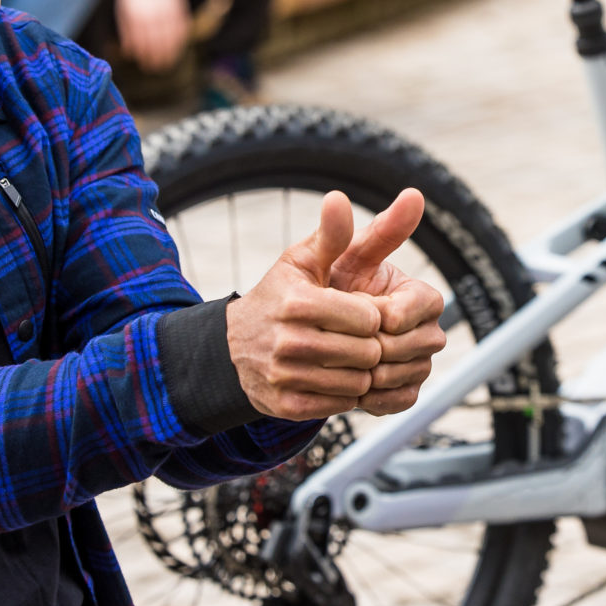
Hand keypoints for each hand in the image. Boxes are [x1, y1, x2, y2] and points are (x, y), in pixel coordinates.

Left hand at [114, 0, 190, 71]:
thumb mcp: (123, 11)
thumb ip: (127, 32)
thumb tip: (129, 52)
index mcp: (137, 17)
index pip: (144, 45)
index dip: (147, 57)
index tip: (148, 66)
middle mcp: (154, 15)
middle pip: (160, 44)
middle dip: (160, 59)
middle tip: (160, 67)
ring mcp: (168, 10)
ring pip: (173, 38)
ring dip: (173, 52)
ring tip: (170, 60)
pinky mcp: (179, 5)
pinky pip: (182, 27)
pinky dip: (181, 38)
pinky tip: (178, 45)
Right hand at [224, 190, 444, 419]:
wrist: (232, 346)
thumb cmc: (279, 295)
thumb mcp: (301, 260)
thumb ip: (332, 234)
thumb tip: (340, 198)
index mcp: (297, 303)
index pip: (369, 318)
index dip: (372, 315)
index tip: (362, 312)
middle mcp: (288, 341)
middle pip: (367, 352)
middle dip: (371, 344)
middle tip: (360, 337)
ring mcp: (285, 377)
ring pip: (358, 382)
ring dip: (362, 370)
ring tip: (350, 356)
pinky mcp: (286, 406)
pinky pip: (341, 404)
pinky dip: (346, 392)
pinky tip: (335, 375)